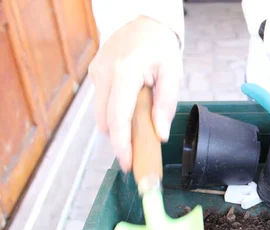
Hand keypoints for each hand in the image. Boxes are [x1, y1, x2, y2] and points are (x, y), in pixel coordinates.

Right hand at [89, 15, 182, 171]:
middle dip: (120, 141)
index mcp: (125, 72)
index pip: (118, 118)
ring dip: (117, 128)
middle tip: (138, 155)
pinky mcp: (95, 75)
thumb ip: (166, 105)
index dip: (121, 145)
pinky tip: (131, 113)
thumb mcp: (172, 74)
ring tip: (138, 131)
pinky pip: (102, 104)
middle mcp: (104, 73)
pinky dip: (115, 114)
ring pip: (101, 115)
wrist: (145, 24)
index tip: (127, 163)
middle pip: (106, 121)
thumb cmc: (160, 47)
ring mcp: (96, 74)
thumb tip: (160, 134)